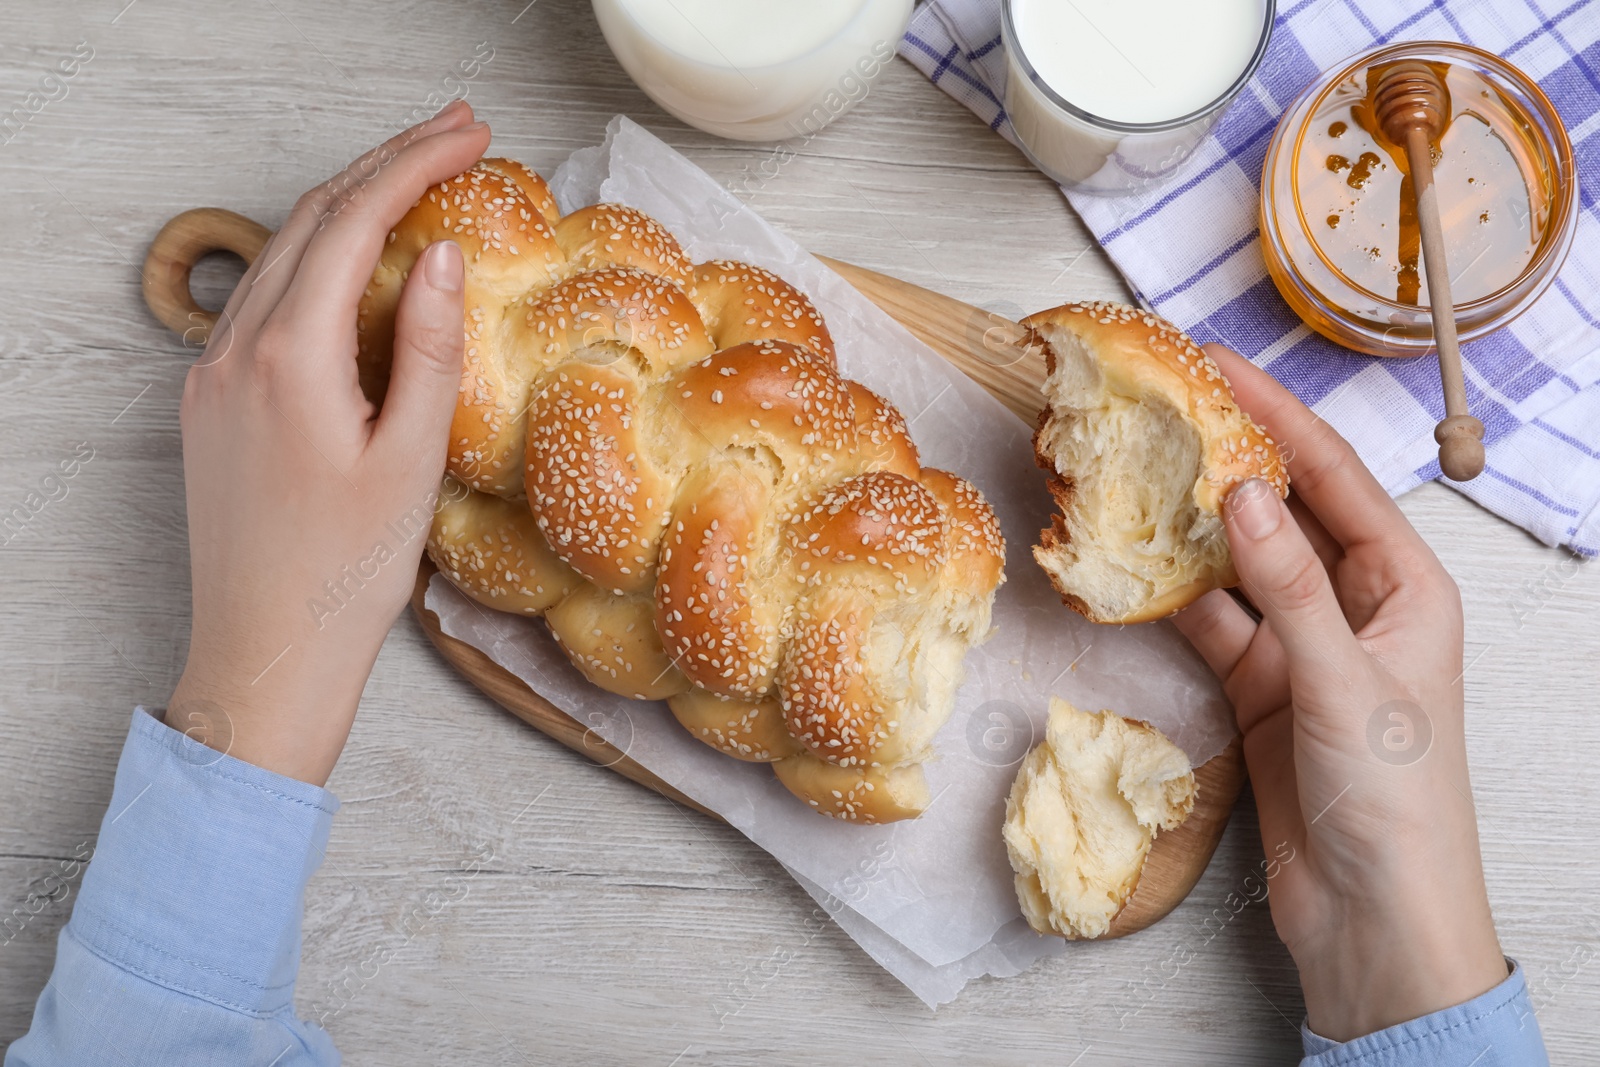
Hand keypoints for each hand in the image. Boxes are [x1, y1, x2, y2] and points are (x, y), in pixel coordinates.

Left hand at [167, 101, 491, 784]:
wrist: (265, 654)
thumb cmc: (344, 575)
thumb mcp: (409, 462)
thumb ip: (426, 350)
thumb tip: (439, 255)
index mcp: (288, 360)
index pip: (352, 224)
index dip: (413, 164)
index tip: (470, 132)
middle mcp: (234, 351)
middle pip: (310, 220)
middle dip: (383, 164)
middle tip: (455, 129)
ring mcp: (213, 374)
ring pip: (281, 252)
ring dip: (347, 205)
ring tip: (415, 176)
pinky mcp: (211, 402)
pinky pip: (262, 298)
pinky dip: (313, 256)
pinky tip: (355, 260)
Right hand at [1173, 345, 1505, 1040]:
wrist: (1373, 918)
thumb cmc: (1394, 801)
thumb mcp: (1345, 683)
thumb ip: (1289, 588)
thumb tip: (1240, 495)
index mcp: (1406, 589)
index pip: (1336, 480)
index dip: (1279, 420)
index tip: (1221, 369)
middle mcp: (1356, 607)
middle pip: (1285, 512)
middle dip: (1231, 461)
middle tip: (1167, 409)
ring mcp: (1304, 649)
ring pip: (1240, 566)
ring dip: (1194, 528)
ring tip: (1138, 473)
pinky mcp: (1262, 691)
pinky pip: (1214, 624)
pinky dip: (1176, 598)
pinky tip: (1138, 566)